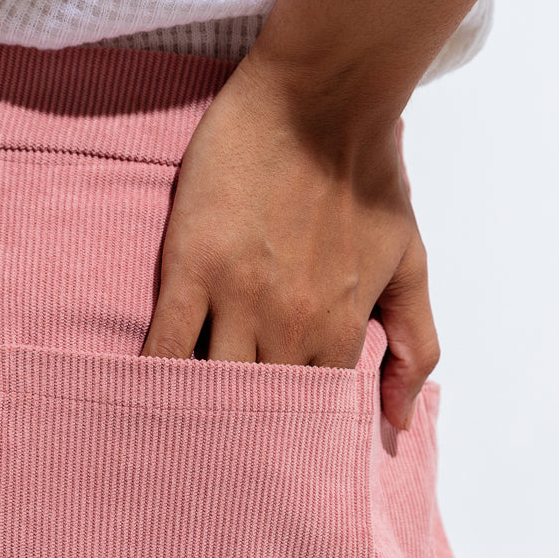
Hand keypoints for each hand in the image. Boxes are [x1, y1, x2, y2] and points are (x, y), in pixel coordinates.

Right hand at [139, 48, 439, 430]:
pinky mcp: (192, 264)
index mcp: (340, 329)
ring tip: (180, 438)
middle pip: (258, 407)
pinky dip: (155, 376)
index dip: (293, 430)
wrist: (323, 98)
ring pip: (211, 382)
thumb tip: (395, 422)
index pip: (311, 409)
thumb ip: (415, 343)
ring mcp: (236, 296)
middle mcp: (289, 324)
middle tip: (222, 459)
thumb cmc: (369, 176)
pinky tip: (143, 398)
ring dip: (197, 413)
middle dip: (242, 435)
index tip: (275, 450)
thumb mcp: (411, 262)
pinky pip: (165, 340)